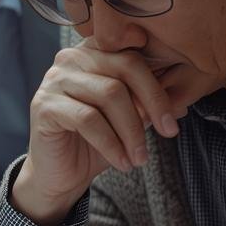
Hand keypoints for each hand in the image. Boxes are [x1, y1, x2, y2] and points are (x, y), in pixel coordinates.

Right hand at [13, 43, 182, 225]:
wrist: (60, 174)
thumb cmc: (95, 142)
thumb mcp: (130, 120)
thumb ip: (149, 105)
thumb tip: (181, 105)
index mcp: (94, 52)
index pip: (135, 55)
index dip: (159, 86)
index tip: (174, 120)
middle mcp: (71, 57)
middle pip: (125, 67)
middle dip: (153, 103)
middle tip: (169, 133)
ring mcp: (54, 79)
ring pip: (110, 93)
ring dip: (132, 131)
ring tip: (140, 158)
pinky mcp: (44, 105)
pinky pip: (88, 119)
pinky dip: (111, 143)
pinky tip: (122, 162)